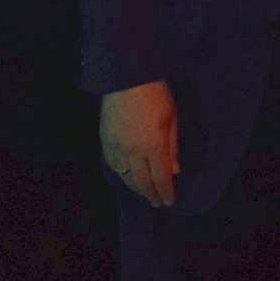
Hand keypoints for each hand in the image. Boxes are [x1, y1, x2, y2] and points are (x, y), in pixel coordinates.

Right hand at [102, 80, 178, 207]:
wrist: (126, 78)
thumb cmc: (156, 95)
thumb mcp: (172, 119)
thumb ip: (172, 147)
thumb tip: (174, 170)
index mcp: (153, 146)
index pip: (160, 178)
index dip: (165, 192)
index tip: (169, 202)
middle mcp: (133, 151)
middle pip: (142, 182)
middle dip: (151, 195)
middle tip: (157, 203)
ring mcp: (116, 147)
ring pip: (125, 176)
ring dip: (135, 188)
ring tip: (144, 193)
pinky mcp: (105, 140)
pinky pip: (112, 164)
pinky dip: (120, 174)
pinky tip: (125, 176)